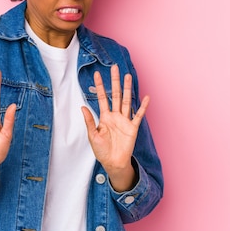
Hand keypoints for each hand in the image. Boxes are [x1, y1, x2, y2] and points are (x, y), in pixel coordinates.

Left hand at [81, 64, 149, 191]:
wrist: (113, 162)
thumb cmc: (101, 150)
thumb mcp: (92, 136)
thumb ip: (89, 121)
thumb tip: (82, 107)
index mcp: (104, 117)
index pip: (102, 97)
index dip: (100, 86)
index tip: (97, 74)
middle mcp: (115, 115)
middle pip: (116, 94)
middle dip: (115, 81)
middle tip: (114, 67)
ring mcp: (124, 120)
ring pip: (127, 101)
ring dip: (128, 88)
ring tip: (128, 76)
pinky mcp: (132, 128)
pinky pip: (138, 115)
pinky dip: (143, 107)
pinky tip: (146, 97)